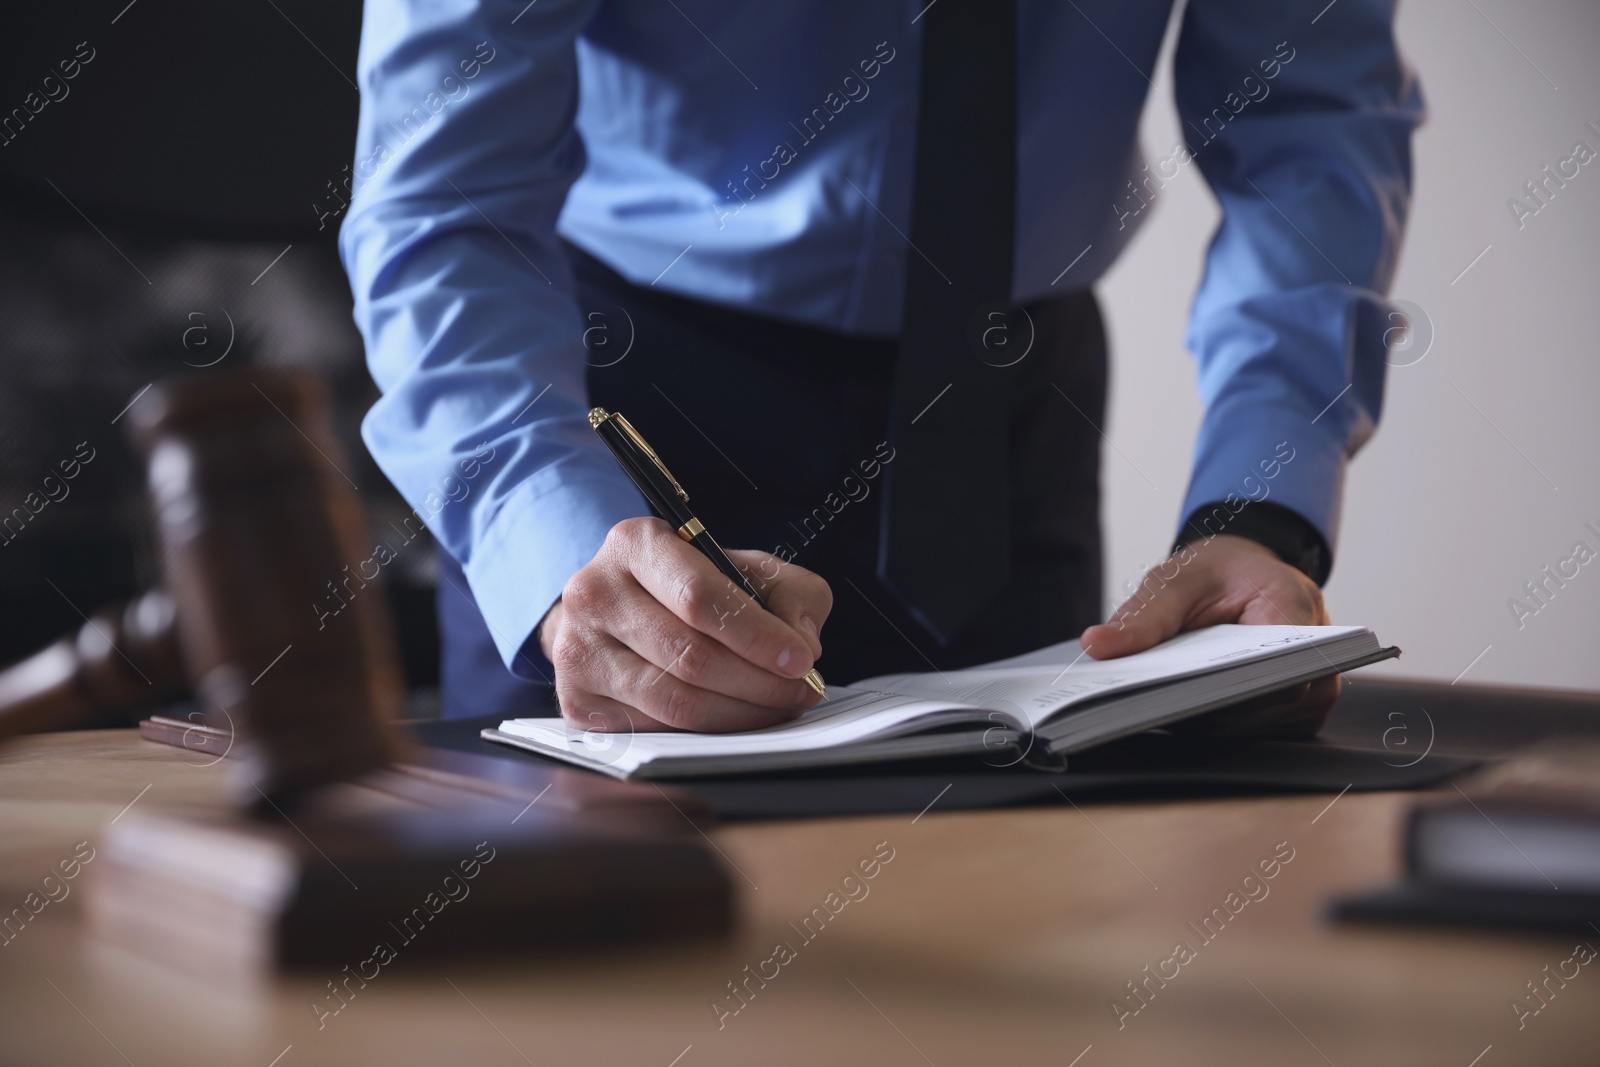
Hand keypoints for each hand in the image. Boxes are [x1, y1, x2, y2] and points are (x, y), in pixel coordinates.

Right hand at [538, 517, 830, 733]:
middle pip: (690, 655)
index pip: (699, 597)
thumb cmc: (686, 587)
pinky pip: (656, 729)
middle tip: (801, 692)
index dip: (757, 635)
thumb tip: (801, 642)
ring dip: (740, 713)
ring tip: (778, 707)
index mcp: (635, 544)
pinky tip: (736, 718)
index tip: (801, 660)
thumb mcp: (743, 567)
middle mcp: (594, 593)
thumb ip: (790, 592)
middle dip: (759, 682)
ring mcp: (577, 650)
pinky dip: (707, 731)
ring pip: (674, 700)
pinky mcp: (576, 700)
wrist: (612, 611)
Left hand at [1080, 534, 1337, 737]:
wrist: (1242, 574)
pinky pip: (1259, 729)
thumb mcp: (1174, 581)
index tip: (1174, 693)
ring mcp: (1314, 689)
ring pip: (1261, 725)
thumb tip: (1098, 645)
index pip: (1275, 670)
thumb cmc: (1216, 573)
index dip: (1226, 689)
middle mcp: (1317, 655)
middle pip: (1266, 704)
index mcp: (1295, 607)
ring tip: (1163, 705)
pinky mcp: (1298, 711)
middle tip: (1148, 707)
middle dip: (1206, 708)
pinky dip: (1220, 722)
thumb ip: (1141, 616)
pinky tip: (1185, 710)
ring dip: (1211, 719)